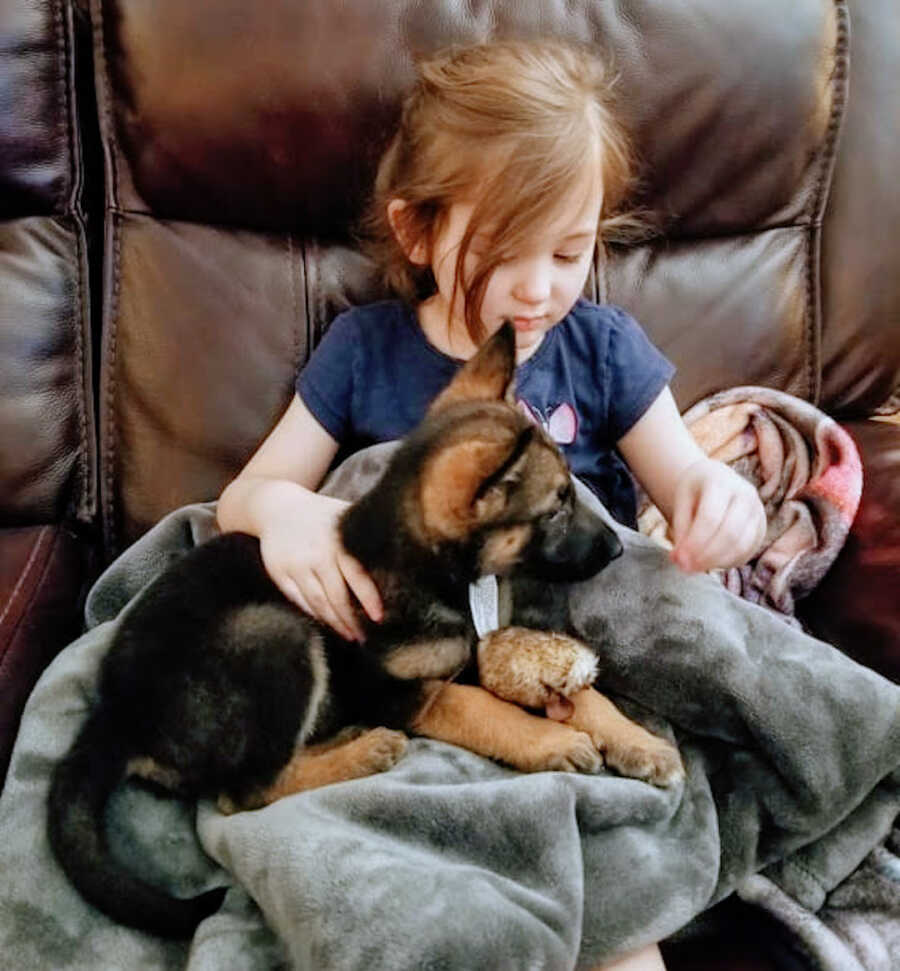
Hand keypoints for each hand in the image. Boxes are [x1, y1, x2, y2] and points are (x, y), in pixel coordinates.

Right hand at [257, 489, 381, 641]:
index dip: (368, 598)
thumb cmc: (322, 514)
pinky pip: (299, 600)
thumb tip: (404, 548)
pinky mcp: (279, 573)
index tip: (379, 618)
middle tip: (365, 638)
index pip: (356, 575)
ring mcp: (296, 565)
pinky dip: (314, 614)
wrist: (277, 506)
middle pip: (336, 596)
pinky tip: (327, 622)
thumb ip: (367, 533)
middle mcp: (316, 554)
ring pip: (317, 602)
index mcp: (337, 541)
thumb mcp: (345, 515)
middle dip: (351, 620)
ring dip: (334, 623)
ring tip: (350, 636)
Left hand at [669, 457, 765, 572]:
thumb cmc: (695, 491)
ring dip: (716, 562)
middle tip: (685, 568)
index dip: (694, 542)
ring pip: (741, 546)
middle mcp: (745, 496)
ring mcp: (757, 512)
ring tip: (693, 567)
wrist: (717, 479)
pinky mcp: (761, 529)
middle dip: (706, 556)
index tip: (677, 559)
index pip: (710, 517)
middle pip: (730, 533)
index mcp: (721, 483)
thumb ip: (681, 527)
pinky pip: (747, 552)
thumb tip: (679, 560)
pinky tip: (709, 563)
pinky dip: (727, 562)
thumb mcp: (681, 501)